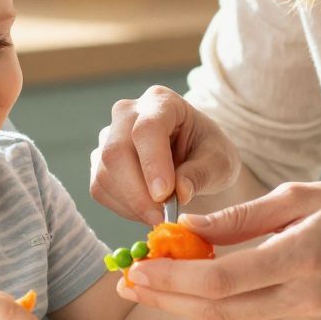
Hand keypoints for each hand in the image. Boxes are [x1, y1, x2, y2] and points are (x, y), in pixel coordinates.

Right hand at [90, 86, 240, 223]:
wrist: (195, 158)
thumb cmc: (209, 153)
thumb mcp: (220, 162)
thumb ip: (201, 174)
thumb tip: (180, 192)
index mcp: (162, 102)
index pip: (147, 129)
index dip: (152, 163)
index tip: (164, 196)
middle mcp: (128, 113)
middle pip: (116, 151)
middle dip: (137, 192)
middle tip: (161, 218)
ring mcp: (109, 136)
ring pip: (104, 174)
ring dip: (132, 204)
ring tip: (161, 214)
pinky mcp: (100, 162)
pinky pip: (100, 189)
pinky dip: (123, 208)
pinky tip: (147, 210)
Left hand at [119, 181, 320, 319]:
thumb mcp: (302, 195)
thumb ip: (241, 217)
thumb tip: (185, 229)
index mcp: (302, 257)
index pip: (221, 279)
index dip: (172, 279)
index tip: (136, 267)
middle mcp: (303, 299)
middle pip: (217, 309)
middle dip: (165, 299)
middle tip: (124, 285)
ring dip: (183, 307)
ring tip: (144, 289)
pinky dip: (215, 308)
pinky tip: (189, 292)